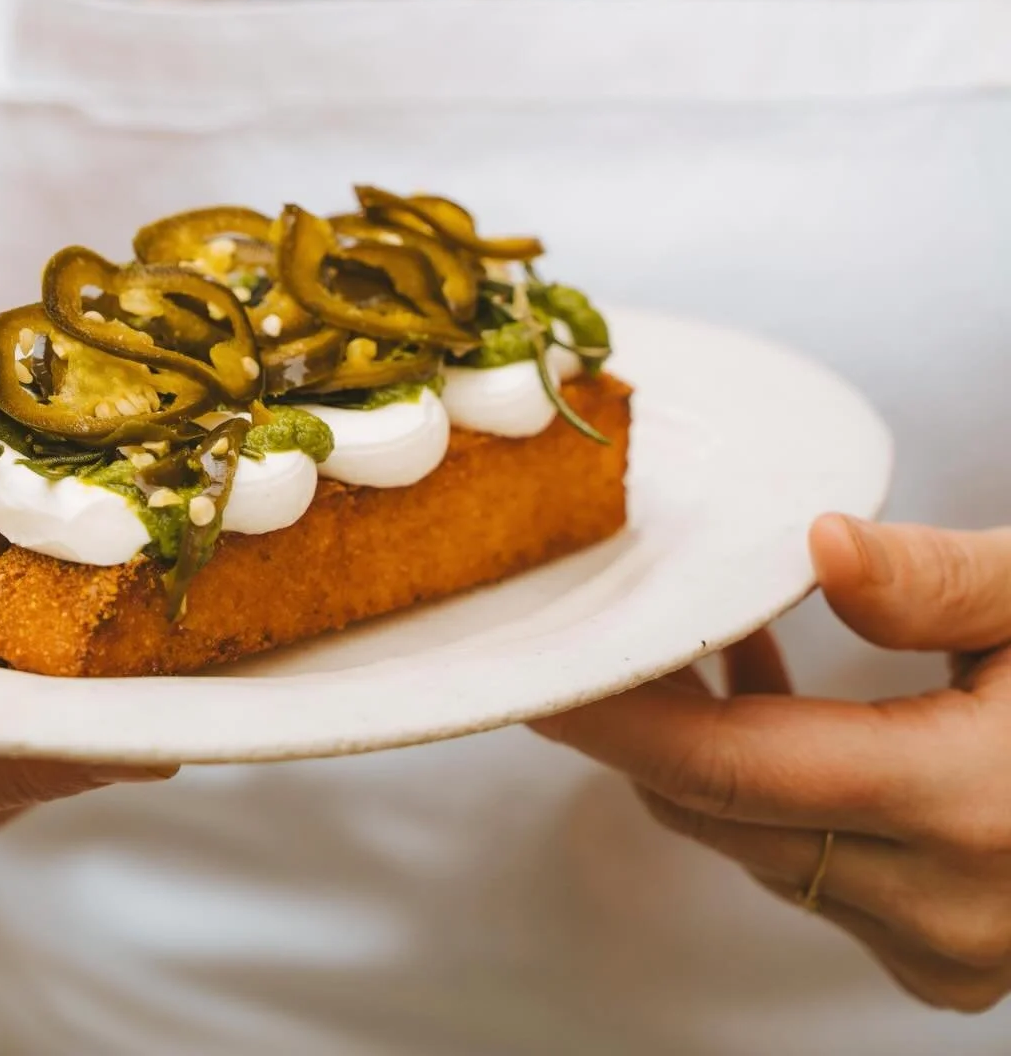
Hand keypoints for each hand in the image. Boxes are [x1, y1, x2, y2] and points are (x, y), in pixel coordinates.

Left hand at [533, 515, 1010, 1014]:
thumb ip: (937, 579)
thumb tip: (818, 545)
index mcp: (969, 806)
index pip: (728, 774)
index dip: (616, 720)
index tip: (536, 672)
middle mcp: (951, 908)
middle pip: (727, 816)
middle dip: (652, 724)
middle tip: (611, 619)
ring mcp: (952, 950)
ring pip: (763, 847)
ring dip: (716, 749)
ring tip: (717, 629)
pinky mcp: (952, 957)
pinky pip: (815, 872)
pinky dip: (775, 790)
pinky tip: (777, 688)